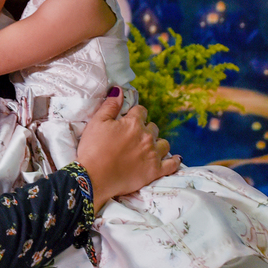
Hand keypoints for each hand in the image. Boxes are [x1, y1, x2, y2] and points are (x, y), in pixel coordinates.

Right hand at [76, 88, 179, 209]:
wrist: (94, 177)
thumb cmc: (92, 149)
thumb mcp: (97, 122)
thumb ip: (110, 105)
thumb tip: (119, 90)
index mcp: (133, 123)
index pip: (141, 111)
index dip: (134, 115)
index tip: (128, 121)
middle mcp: (147, 137)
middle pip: (153, 127)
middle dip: (145, 130)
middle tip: (134, 138)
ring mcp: (153, 155)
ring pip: (164, 144)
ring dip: (157, 143)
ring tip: (149, 148)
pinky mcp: (154, 171)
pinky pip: (172, 164)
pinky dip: (174, 161)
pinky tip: (175, 159)